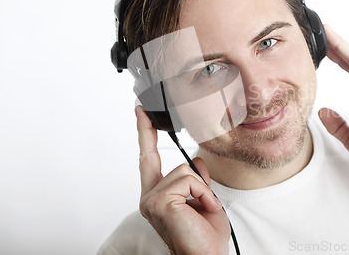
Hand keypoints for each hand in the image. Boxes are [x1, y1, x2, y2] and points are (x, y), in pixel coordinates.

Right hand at [136, 106, 229, 254]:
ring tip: (203, 210)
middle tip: (198, 204)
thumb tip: (196, 162)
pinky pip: (189, 180)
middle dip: (192, 178)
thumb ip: (197, 181)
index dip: (145, 133)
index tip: (142, 112)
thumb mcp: (204, 201)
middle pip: (174, 164)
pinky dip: (202, 193)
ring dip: (202, 189)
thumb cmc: (205, 236)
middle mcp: (149, 197)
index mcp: (157, 196)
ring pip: (185, 171)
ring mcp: (151, 200)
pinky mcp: (159, 201)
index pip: (148, 158)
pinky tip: (201, 209)